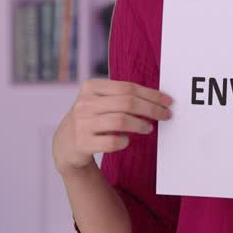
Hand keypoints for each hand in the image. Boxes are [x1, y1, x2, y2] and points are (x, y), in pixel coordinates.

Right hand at [52, 79, 172, 173]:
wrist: (65, 145)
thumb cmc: (91, 119)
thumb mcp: (99, 101)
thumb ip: (122, 97)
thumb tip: (158, 99)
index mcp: (91, 87)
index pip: (127, 87)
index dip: (151, 94)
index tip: (167, 101)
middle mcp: (84, 103)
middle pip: (127, 102)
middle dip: (151, 109)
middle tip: (165, 115)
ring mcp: (82, 123)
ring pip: (120, 120)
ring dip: (140, 125)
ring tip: (149, 128)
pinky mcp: (82, 143)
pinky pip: (111, 142)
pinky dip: (124, 141)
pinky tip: (127, 141)